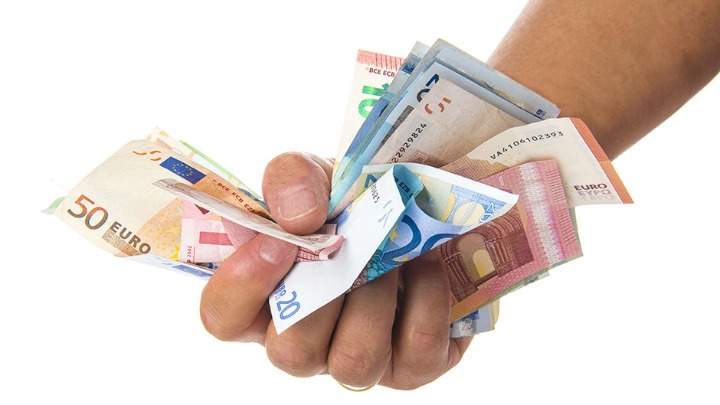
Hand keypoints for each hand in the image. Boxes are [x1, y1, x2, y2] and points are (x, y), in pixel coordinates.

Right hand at [199, 152, 473, 389]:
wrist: (422, 206)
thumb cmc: (355, 201)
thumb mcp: (317, 175)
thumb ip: (291, 179)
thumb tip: (298, 219)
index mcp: (265, 299)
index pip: (224, 317)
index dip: (243, 286)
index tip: (282, 241)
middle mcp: (306, 342)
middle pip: (291, 352)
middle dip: (329, 289)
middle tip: (355, 237)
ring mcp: (359, 360)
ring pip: (354, 361)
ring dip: (377, 296)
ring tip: (396, 252)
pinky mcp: (414, 365)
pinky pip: (416, 349)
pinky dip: (428, 297)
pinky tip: (428, 263)